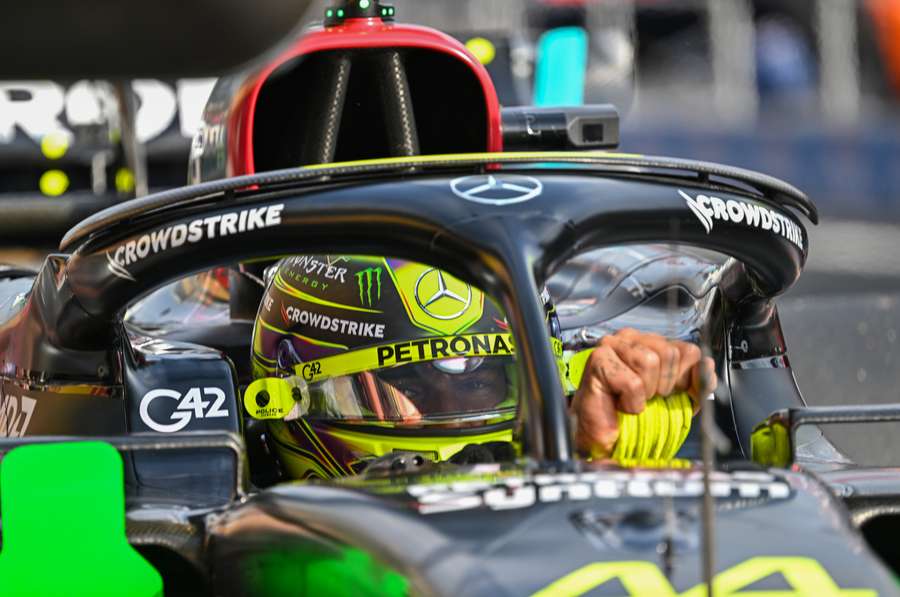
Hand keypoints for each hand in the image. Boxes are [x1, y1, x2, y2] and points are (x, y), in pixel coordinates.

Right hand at [570, 328, 716, 456]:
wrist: (606, 440)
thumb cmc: (637, 416)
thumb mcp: (680, 401)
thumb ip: (698, 383)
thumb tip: (707, 365)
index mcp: (653, 342)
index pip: (688, 350)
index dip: (683, 378)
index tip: (667, 393)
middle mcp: (632, 337)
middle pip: (670, 353)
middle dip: (663, 385)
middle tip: (646, 397)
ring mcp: (613, 345)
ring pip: (650, 361)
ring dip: (645, 392)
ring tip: (632, 399)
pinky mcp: (598, 360)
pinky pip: (632, 381)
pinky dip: (631, 402)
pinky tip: (619, 403)